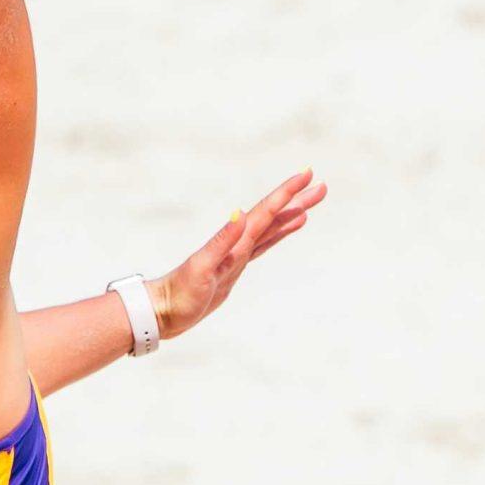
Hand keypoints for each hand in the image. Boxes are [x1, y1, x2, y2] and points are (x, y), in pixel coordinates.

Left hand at [150, 169, 325, 340]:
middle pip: (274, 216)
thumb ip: (221, 242)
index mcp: (234, 241)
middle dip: (296, 199)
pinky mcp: (237, 266)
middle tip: (320, 185)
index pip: (265, 212)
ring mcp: (238, 254)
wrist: (164, 310)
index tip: (306, 175)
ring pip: (272, 228)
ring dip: (292, 214)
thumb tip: (240, 213)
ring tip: (312, 202)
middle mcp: (238, 243)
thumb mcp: (200, 269)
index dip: (286, 193)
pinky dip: (280, 233)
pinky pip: (265, 244)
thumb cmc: (180, 293)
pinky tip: (290, 226)